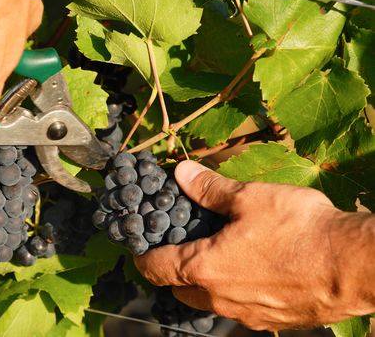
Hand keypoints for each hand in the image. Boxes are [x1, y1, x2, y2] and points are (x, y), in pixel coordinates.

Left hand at [135, 160, 374, 330]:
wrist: (354, 266)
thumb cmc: (299, 230)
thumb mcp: (249, 198)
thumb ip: (210, 188)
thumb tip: (182, 173)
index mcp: (204, 268)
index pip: (155, 269)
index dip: (143, 258)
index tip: (142, 247)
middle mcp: (218, 299)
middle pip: (179, 289)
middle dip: (174, 271)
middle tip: (183, 245)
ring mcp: (246, 314)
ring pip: (209, 302)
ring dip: (205, 283)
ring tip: (219, 256)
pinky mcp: (271, 321)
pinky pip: (238, 308)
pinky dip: (233, 291)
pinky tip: (252, 270)